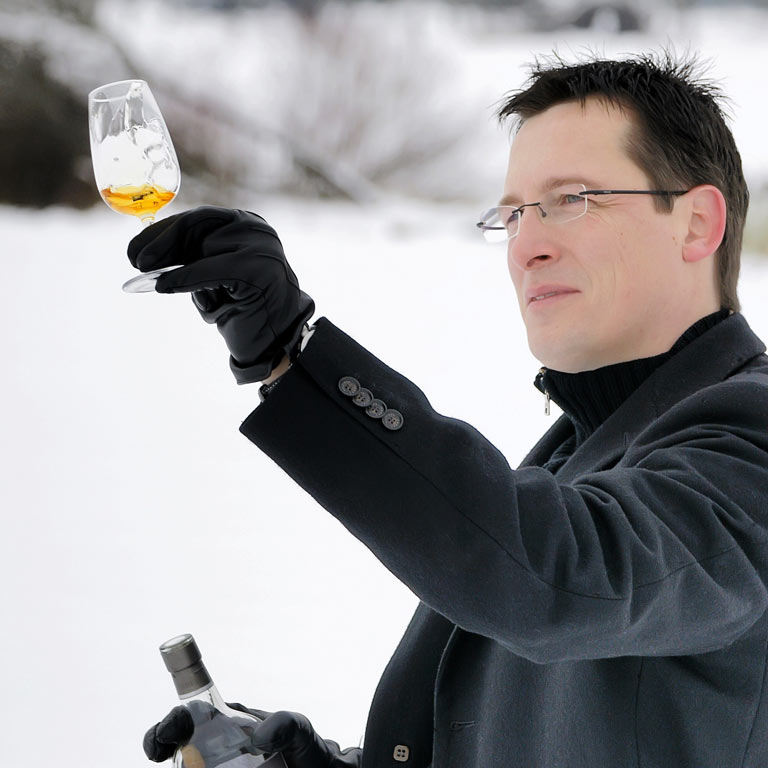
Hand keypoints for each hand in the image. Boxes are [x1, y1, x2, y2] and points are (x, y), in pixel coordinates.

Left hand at [127, 207, 314, 383]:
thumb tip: (148, 255)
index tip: (136, 250)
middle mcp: (256, 229)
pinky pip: (210, 268)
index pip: (198, 219)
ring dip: (177, 265)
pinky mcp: (257, 269)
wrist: (273, 344)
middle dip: (162, 241)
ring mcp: (260, 247)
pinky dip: (184, 277)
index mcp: (246, 225)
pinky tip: (163, 286)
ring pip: (204, 246)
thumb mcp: (211, 277)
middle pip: (198, 223)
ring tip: (157, 279)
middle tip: (137, 262)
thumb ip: (190, 259)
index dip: (162, 232)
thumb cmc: (241, 310)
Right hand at [143, 704, 360, 767]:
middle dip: (162, 751)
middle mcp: (213, 753)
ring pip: (186, 767)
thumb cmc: (307, 752)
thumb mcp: (300, 732)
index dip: (168, 727)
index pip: (187, 718)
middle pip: (176, 753)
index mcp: (226, 726)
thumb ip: (286, 725)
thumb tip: (257, 737)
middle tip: (164, 759)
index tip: (163, 739)